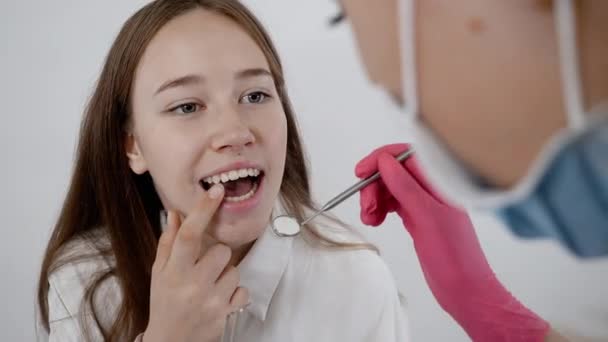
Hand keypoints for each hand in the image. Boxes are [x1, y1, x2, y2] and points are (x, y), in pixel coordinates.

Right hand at [143, 184, 248, 341]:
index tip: (216, 190)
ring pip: (234, 270)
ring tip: (208, 289)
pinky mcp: (225, 314)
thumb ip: (168, 243)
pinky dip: (234, 294)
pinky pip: (243, 290)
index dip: (203, 210)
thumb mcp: (159, 273)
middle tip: (204, 270)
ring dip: (225, 276)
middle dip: (216, 256)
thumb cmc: (164, 303)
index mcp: (172, 272)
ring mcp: (210, 301)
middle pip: (221, 251)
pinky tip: (218, 301)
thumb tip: (176, 213)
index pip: (189, 235)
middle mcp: (191, 285)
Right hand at [356, 143, 548, 340]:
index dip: (381, 159)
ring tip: (369, 219)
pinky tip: (375, 221)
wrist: (465, 291)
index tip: (360, 172)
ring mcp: (425, 204)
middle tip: (366, 206)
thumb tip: (385, 162)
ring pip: (391, 188)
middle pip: (395, 172)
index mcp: (441, 183)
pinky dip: (380, 209)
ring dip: (374, 199)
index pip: (407, 155)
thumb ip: (406, 187)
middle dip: (375, 185)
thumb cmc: (454, 257)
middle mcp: (433, 190)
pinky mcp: (418, 218)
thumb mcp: (427, 218)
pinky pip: (393, 204)